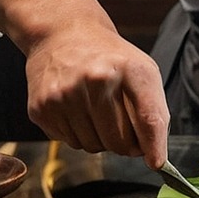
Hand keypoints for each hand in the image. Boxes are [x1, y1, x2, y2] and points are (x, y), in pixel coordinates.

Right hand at [20, 21, 170, 168]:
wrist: (62, 34)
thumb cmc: (108, 57)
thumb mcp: (141, 70)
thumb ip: (153, 111)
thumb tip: (154, 156)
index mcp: (129, 69)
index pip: (148, 119)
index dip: (154, 146)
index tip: (157, 163)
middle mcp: (95, 80)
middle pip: (120, 142)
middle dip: (125, 143)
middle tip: (122, 126)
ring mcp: (64, 95)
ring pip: (93, 147)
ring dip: (100, 138)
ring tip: (96, 111)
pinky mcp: (41, 108)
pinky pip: (69, 143)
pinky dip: (78, 134)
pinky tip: (76, 109)